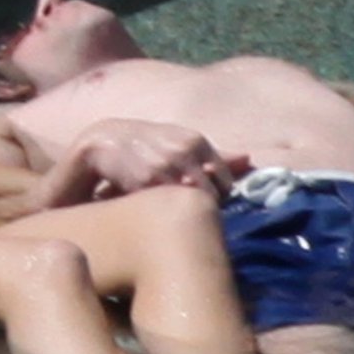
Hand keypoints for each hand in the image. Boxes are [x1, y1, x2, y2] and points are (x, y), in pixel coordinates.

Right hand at [75, 118, 250, 197]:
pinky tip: (155, 209)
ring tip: (173, 211)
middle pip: (211, 196)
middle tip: (188, 211)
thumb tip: (248, 159)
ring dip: (185, 212)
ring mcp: (166, 167)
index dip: (218, 197)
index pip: (225, 183)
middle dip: (203, 207)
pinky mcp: (146, 182)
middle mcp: (184, 152)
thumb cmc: (150, 144)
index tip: (205, 201)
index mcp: (197, 141)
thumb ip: (217, 154)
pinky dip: (165, 212)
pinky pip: (167, 207)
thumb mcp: (183, 142)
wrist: (104, 141)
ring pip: (191, 203)